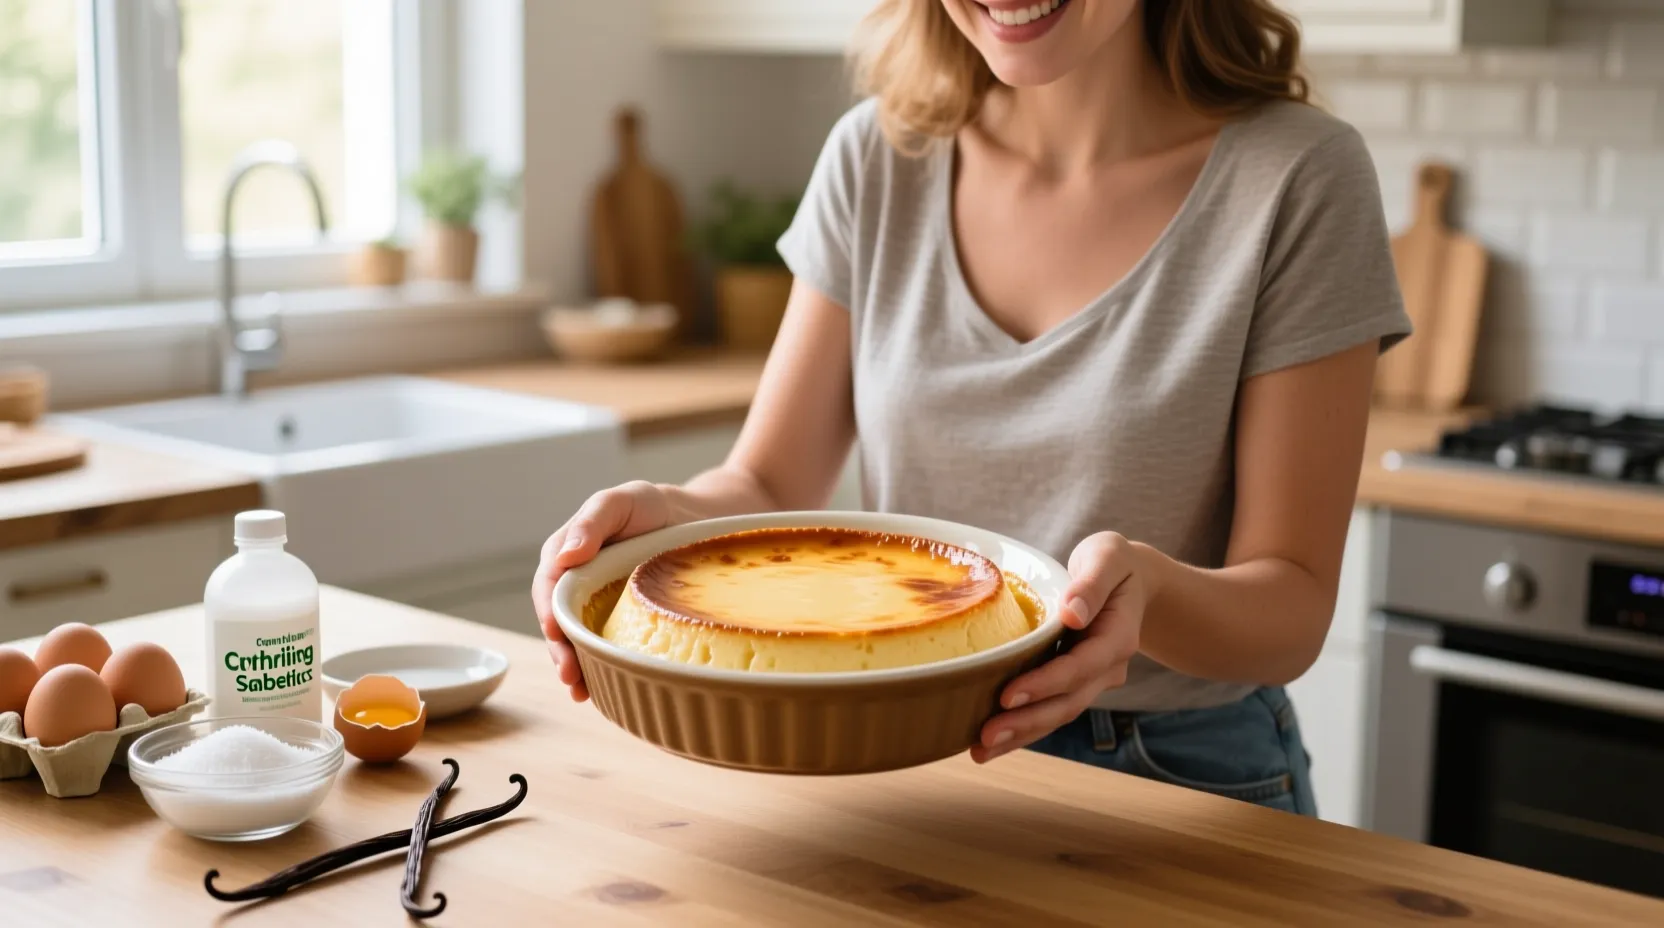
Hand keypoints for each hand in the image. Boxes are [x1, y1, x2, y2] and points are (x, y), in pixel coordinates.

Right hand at [531, 481, 676, 701]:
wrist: (691, 520)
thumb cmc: (648, 507)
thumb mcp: (619, 502)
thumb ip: (591, 523)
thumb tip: (565, 557)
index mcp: (566, 553)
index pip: (549, 584)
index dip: (549, 609)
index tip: (555, 631)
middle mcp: (575, 584)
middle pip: (559, 621)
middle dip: (559, 649)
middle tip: (569, 673)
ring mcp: (596, 607)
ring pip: (578, 640)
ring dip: (576, 667)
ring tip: (581, 690)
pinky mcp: (618, 623)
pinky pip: (604, 648)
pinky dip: (600, 669)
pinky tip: (600, 690)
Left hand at [971, 532, 1146, 763]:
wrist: (1132, 582)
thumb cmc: (1113, 563)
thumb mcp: (1108, 557)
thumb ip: (1092, 583)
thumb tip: (1072, 613)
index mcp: (1117, 638)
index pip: (1079, 667)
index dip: (1045, 684)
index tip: (1008, 695)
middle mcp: (1107, 668)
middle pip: (1067, 703)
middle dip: (1026, 723)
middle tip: (984, 737)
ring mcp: (1092, 680)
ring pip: (1057, 714)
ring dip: (1020, 736)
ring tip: (980, 751)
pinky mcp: (1074, 684)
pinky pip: (1049, 710)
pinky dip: (1023, 728)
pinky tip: (991, 743)